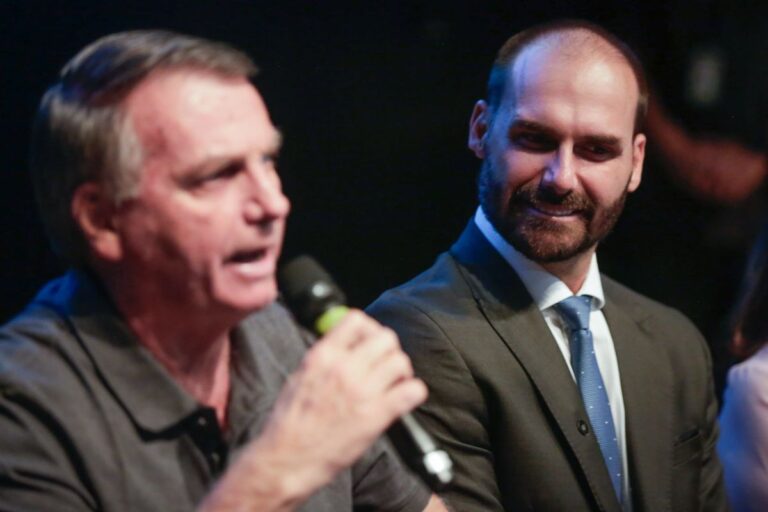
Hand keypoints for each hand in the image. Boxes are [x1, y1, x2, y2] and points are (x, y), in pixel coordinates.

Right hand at [200, 310, 426, 510]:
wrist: (287, 459)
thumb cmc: (289, 423)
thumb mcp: (300, 376)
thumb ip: (325, 357)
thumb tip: (347, 345)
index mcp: (323, 356)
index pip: (356, 320)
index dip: (369, 329)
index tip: (370, 342)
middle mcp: (344, 368)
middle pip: (386, 338)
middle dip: (389, 350)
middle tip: (385, 365)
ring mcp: (362, 391)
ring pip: (401, 362)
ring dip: (401, 372)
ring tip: (394, 384)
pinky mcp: (376, 416)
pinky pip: (412, 391)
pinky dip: (413, 393)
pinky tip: (402, 400)